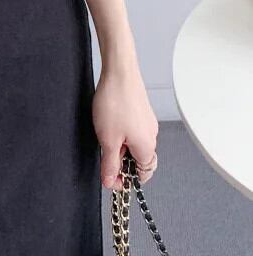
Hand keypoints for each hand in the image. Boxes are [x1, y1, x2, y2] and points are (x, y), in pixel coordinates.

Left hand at [91, 58, 159, 190]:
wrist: (119, 73)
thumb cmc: (115, 103)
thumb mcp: (108, 140)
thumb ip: (110, 164)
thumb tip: (110, 182)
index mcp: (147, 147)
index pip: (143, 174)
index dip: (127, 179)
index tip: (111, 179)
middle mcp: (151, 136)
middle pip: (140, 160)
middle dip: (123, 164)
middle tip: (105, 159)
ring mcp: (147, 123)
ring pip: (135, 145)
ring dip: (121, 148)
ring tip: (105, 139)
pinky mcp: (141, 112)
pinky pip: (134, 131)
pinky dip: (123, 135)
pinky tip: (109, 126)